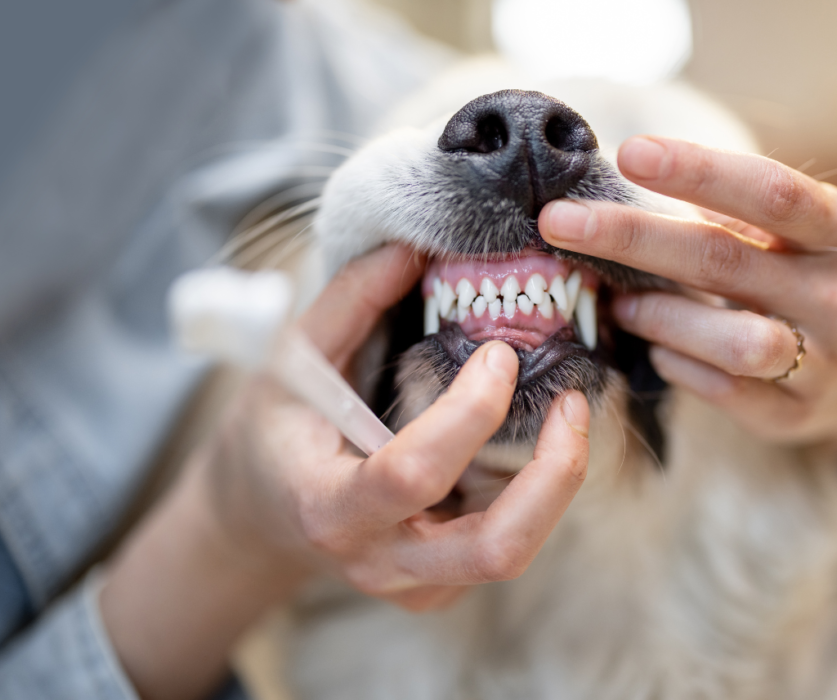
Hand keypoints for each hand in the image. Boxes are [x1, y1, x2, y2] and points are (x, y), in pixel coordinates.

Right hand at [102, 245, 589, 699]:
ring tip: (569, 415)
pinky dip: (535, 493)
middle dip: (554, 475)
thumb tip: (413, 247)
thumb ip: (350, 302)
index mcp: (329, 507)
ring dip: (557, 483)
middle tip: (573, 403)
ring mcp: (416, 585)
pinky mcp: (442, 587)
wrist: (263, 515)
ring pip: (514, 553)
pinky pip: (506, 545)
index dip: (469, 412)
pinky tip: (530, 444)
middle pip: (495, 549)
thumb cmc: (276, 432)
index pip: (412, 474)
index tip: (499, 353)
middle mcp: (379, 561)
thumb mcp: (292, 361)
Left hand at [539, 136, 836, 448]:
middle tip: (559, 222)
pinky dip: (677, 366)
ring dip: (658, 317)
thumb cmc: (816, 279)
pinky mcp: (796, 415)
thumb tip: (631, 182)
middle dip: (632, 238)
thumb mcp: (801, 235)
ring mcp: (825, 363)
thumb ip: (735, 213)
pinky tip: (656, 350)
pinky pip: (723, 391)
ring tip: (619, 303)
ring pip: (730, 340)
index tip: (629, 153)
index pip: (770, 192)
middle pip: (724, 260)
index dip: (699, 171)